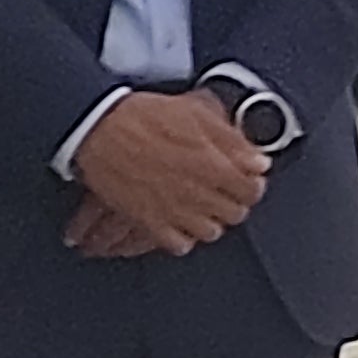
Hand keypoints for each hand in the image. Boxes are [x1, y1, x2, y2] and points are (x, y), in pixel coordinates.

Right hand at [70, 89, 268, 253]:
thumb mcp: (195, 113)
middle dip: (233, 200)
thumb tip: (259, 162)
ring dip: (210, 219)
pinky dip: (183, 236)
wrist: (97, 128)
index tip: (245, 178)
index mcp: (214, 167)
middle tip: (222, 188)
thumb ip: (232, 140)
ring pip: (210, 232)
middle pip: (235, 214)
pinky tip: (178, 218)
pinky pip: (180, 245)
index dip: (252, 183)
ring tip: (200, 203)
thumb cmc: (142, 116)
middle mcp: (198, 195)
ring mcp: (174, 212)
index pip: (253, 191)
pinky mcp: (151, 223)